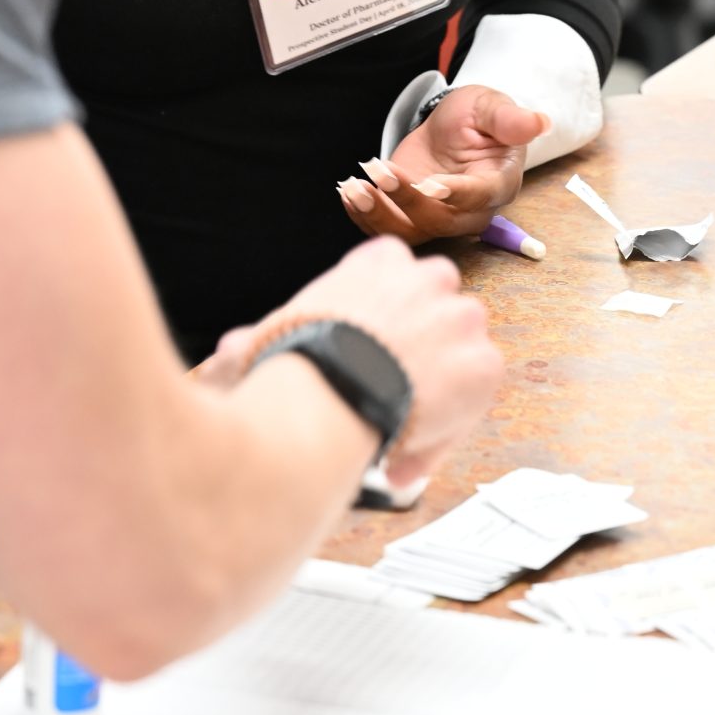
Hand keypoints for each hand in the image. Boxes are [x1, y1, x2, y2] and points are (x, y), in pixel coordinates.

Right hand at [195, 235, 501, 488]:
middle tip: (390, 393)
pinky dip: (446, 428)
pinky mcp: (483, 365)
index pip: (394, 278)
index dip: (383, 324)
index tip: (369, 356)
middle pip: (434, 312)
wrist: (333, 388)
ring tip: (398, 432)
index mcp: (380, 260)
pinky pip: (471, 401)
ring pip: (459, 353)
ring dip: (437, 387)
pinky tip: (407, 454)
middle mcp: (429, 277)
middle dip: (420, 349)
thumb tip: (231, 348)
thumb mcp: (272, 333)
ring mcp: (462, 319)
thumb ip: (262, 336)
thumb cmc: (296, 358)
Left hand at [336, 86, 546, 244]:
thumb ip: (508, 118)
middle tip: (377, 170)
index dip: (456, 193)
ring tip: (353, 187)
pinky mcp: (413, 218)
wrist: (454, 128)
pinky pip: (390, 228)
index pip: (479, 195)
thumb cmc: (477, 117)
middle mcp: (471, 211)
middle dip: (405, 198)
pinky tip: (348, 194)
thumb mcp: (490, 107)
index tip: (430, 185)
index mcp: (498, 183)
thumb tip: (539, 121)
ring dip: (379, 214)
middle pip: (440, 219)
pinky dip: (365, 216)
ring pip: (411, 230)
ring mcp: (440, 219)